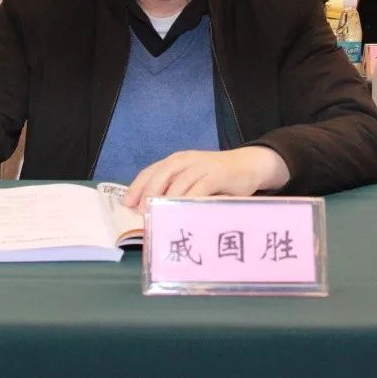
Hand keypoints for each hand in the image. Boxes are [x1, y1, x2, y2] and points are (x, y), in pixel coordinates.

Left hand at [122, 146, 289, 209]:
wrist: (249, 164)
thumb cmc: (217, 177)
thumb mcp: (193, 179)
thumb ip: (176, 189)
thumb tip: (152, 212)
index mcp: (177, 161)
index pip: (151, 171)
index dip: (137, 186)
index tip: (127, 204)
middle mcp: (186, 160)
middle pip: (161, 174)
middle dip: (149, 193)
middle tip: (143, 213)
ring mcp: (202, 166)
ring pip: (179, 182)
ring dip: (167, 201)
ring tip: (160, 217)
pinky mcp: (217, 175)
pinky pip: (200, 188)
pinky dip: (190, 200)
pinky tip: (184, 213)